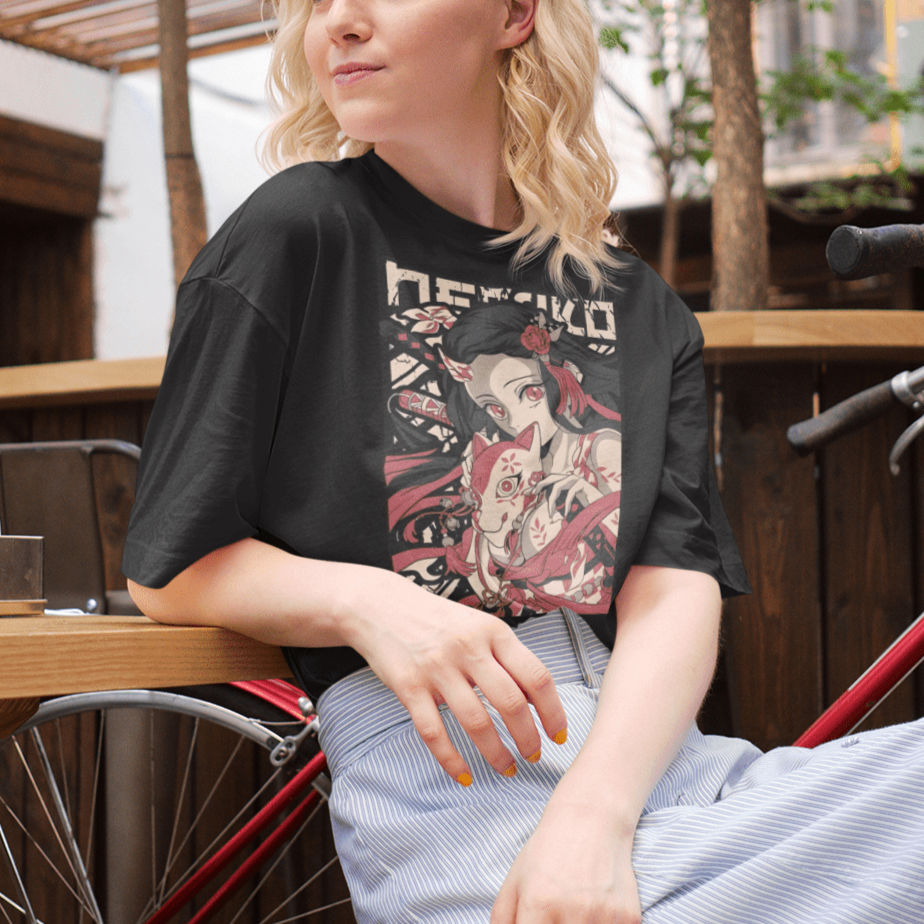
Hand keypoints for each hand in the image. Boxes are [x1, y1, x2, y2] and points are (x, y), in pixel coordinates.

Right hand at [341, 571, 567, 784]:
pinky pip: (434, 731)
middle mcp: (468, 648)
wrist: (381, 606)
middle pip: (510, 703)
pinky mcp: (408, 686)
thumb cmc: (439, 620)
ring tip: (506, 769)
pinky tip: (465, 776)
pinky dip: (452, 760)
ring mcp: (437, 668)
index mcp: (493, 632)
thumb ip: (506, 658)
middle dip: (528, 738)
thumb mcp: (479, 627)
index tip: (558, 735)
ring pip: (476, 722)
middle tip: (533, 757)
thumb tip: (537, 701)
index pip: (536, 676)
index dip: (553, 711)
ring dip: (496, 754)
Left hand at [491, 791, 640, 923]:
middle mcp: (572, 911)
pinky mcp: (628, 917)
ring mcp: (604, 915)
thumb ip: (502, 920)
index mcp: (539, 902)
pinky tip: (595, 909)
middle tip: (555, 918)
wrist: (592, 819)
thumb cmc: (548, 850)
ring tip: (573, 912)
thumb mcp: (515, 880)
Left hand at [537, 473, 603, 518]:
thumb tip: (540, 499)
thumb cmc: (582, 509)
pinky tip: (566, 515)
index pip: (550, 479)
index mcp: (566, 481)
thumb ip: (555, 502)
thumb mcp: (565, 506)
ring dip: (552, 502)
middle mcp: (570, 478)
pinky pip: (569, 494)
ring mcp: (577, 479)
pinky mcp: (583, 484)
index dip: (539, 484)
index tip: (528, 493)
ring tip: (551, 514)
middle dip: (541, 485)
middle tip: (534, 494)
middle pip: (551, 477)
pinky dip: (566, 505)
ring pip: (557, 487)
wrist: (600, 511)